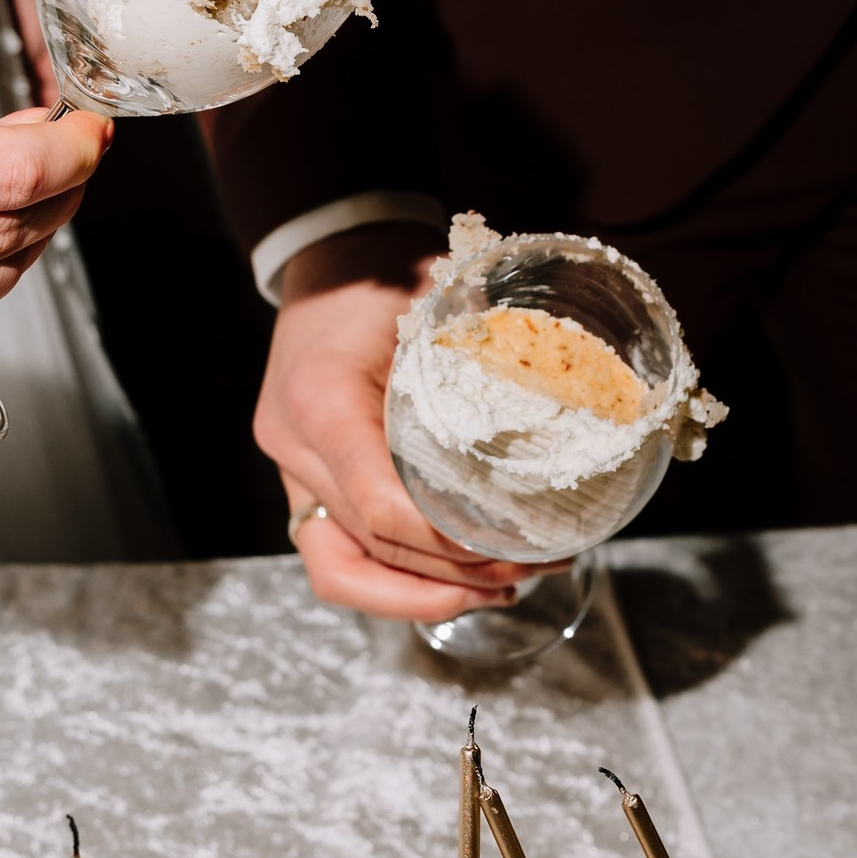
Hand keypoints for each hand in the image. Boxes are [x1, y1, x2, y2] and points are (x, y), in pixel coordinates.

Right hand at [258, 224, 559, 618]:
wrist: (329, 260)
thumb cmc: (381, 272)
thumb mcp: (435, 292)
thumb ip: (481, 341)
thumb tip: (564, 384)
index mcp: (320, 398)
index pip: (379, 504)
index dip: (445, 541)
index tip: (511, 545)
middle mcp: (294, 445)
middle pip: (370, 544)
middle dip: (453, 574)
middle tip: (531, 566)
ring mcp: (292, 470)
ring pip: (341, 569)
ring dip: (419, 596)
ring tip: (497, 590)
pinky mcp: (305, 483)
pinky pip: (337, 556)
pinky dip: (394, 583)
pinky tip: (456, 585)